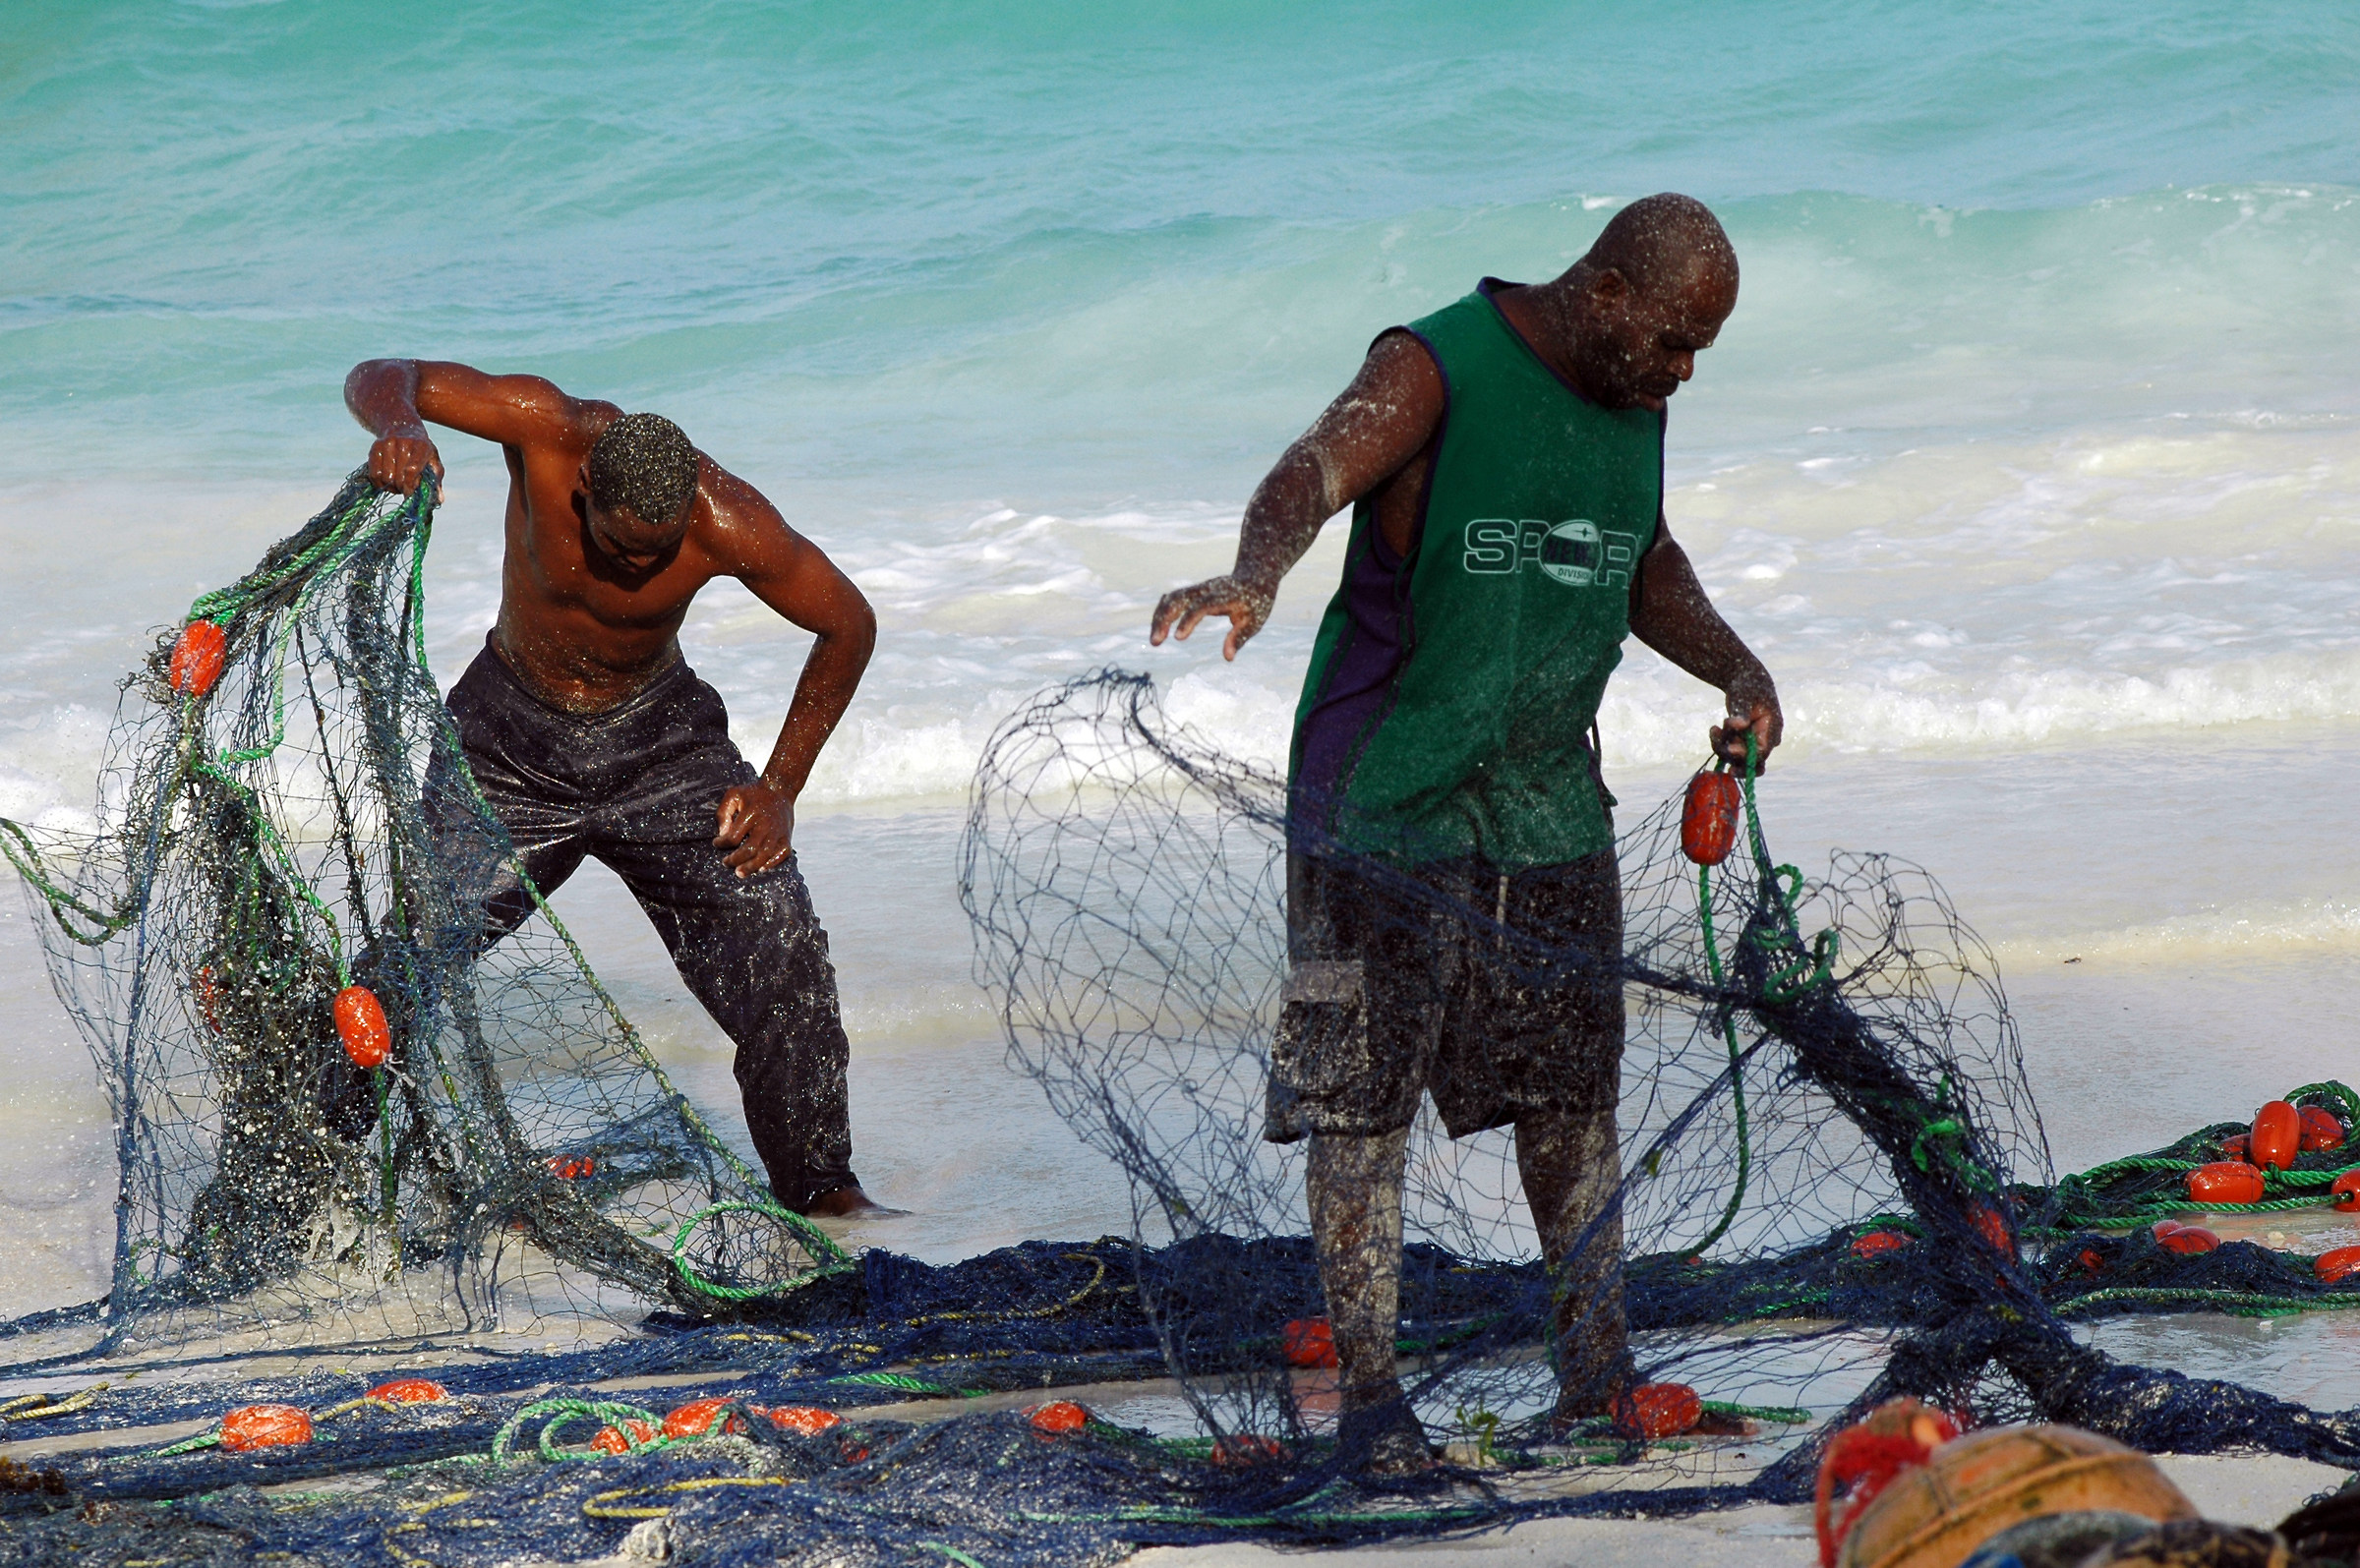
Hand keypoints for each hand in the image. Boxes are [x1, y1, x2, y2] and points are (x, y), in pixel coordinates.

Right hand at [366, 430, 444, 495]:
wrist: (403, 428)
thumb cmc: (422, 452)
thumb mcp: (433, 462)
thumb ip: (436, 481)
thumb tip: (439, 500)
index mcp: (422, 447)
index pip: (412, 470)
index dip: (411, 486)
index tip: (411, 494)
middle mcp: (404, 443)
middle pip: (399, 477)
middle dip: (402, 488)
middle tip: (405, 489)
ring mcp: (388, 444)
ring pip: (385, 478)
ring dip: (391, 487)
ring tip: (397, 484)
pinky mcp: (375, 448)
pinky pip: (374, 474)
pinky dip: (380, 484)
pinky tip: (387, 482)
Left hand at [715, 781, 794, 877]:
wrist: (780, 789)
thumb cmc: (753, 794)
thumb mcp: (733, 795)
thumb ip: (723, 813)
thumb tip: (722, 834)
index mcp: (750, 814)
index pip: (733, 837)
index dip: (722, 843)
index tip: (717, 843)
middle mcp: (765, 824)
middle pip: (749, 849)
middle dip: (735, 860)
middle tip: (726, 863)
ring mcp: (777, 832)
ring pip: (765, 855)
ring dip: (751, 867)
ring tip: (740, 873)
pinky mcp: (786, 837)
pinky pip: (782, 854)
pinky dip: (772, 863)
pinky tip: (760, 868)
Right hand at [1149, 574, 1276, 660]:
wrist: (1254, 577)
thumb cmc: (1256, 602)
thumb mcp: (1253, 622)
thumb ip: (1239, 638)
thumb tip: (1228, 658)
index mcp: (1222, 597)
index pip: (1200, 607)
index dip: (1188, 621)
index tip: (1178, 638)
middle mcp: (1206, 590)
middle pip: (1177, 599)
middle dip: (1163, 619)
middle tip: (1155, 642)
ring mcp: (1197, 589)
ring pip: (1171, 598)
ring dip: (1159, 617)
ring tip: (1155, 641)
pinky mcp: (1192, 591)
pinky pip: (1172, 598)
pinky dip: (1162, 612)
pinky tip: (1158, 628)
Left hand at [1710, 668, 1782, 772]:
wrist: (1744, 681)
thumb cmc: (1747, 686)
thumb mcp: (1744, 695)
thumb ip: (1742, 711)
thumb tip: (1739, 725)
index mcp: (1772, 729)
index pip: (1761, 752)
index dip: (1746, 755)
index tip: (1729, 748)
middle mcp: (1765, 740)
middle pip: (1749, 762)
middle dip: (1729, 753)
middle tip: (1715, 737)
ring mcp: (1754, 743)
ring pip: (1736, 758)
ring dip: (1721, 746)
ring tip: (1714, 729)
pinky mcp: (1743, 742)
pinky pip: (1729, 751)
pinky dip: (1720, 742)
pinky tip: (1714, 729)